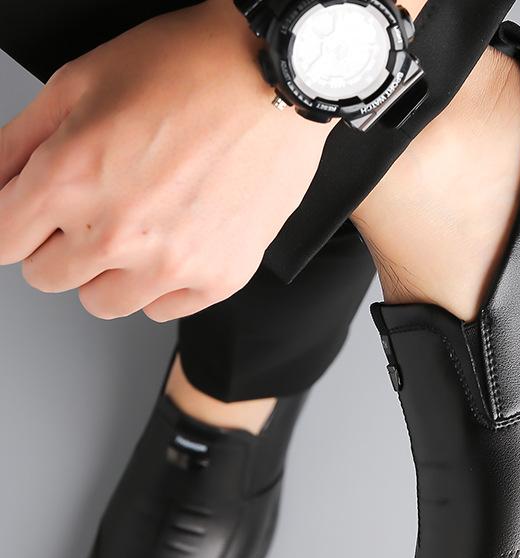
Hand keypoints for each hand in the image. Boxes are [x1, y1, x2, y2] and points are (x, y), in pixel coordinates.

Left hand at [0, 0, 330, 320]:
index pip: (1, 241)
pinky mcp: (219, 277)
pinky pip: (162, 309)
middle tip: (92, 209)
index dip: (12, 223)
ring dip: (107, 272)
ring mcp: (174, 263)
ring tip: (137, 227)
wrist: (275, 81)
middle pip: (48, 277)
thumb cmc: (189, 70)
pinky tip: (176, 240)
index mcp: (72, 179)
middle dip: (58, 243)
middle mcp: (120, 233)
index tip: (28, 217)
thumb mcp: (80, 83)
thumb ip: (18, 143)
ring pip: (103, 302)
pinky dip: (160, 283)